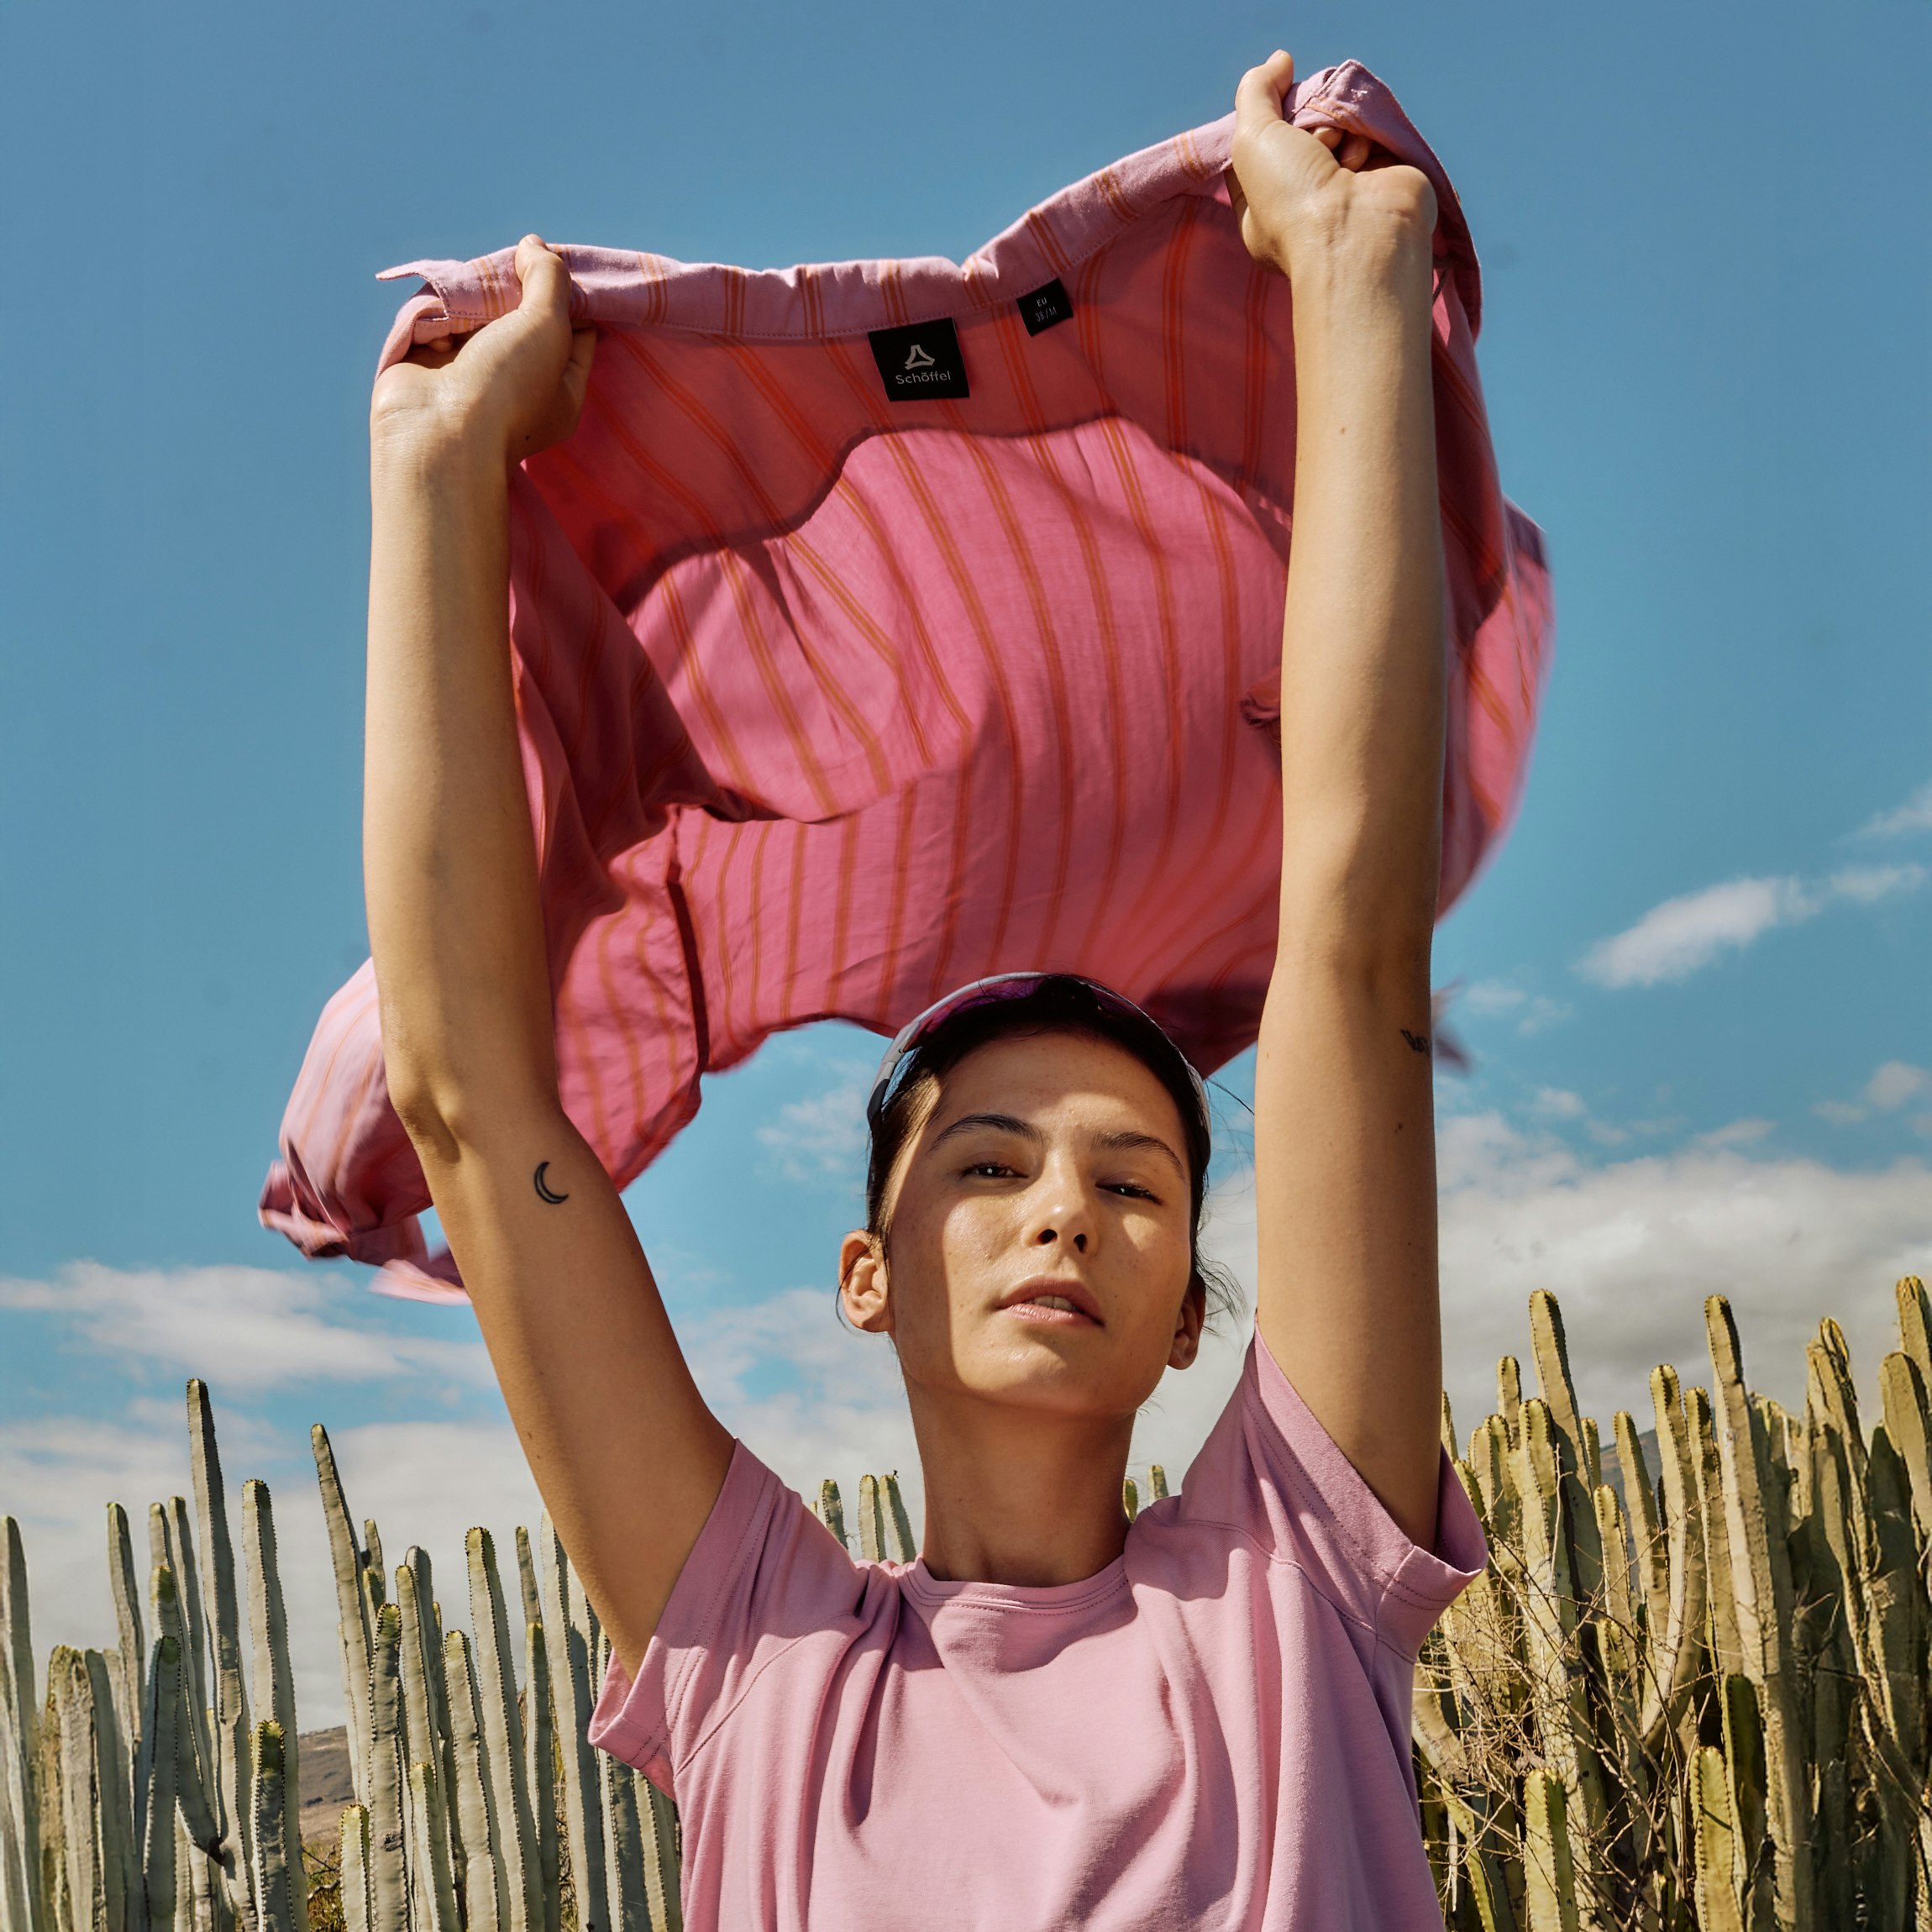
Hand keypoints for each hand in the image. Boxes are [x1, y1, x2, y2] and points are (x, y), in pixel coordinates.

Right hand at [370, 235, 596, 466]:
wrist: (439, 433)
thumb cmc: (508, 388)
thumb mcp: (548, 326)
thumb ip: (549, 278)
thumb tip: (535, 245)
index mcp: (560, 389)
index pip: (577, 331)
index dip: (569, 296)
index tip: (554, 267)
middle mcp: (518, 384)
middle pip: (520, 316)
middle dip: (511, 291)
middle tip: (505, 270)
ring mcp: (470, 375)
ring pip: (475, 315)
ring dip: (469, 301)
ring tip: (468, 297)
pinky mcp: (428, 365)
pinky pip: (436, 324)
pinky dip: (435, 318)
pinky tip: (438, 326)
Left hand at [1227, 52, 1436, 284]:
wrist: (1359, 235)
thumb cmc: (1293, 201)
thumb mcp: (1251, 140)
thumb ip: (1255, 91)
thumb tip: (1280, 61)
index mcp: (1261, 209)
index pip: (1258, 147)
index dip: (1266, 125)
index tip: (1271, 124)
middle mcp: (1303, 201)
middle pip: (1300, 127)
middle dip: (1303, 124)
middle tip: (1309, 144)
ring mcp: (1346, 187)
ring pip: (1336, 123)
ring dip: (1334, 128)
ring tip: (1336, 153)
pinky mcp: (1383, 171)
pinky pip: (1369, 129)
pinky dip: (1364, 136)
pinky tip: (1361, 160)